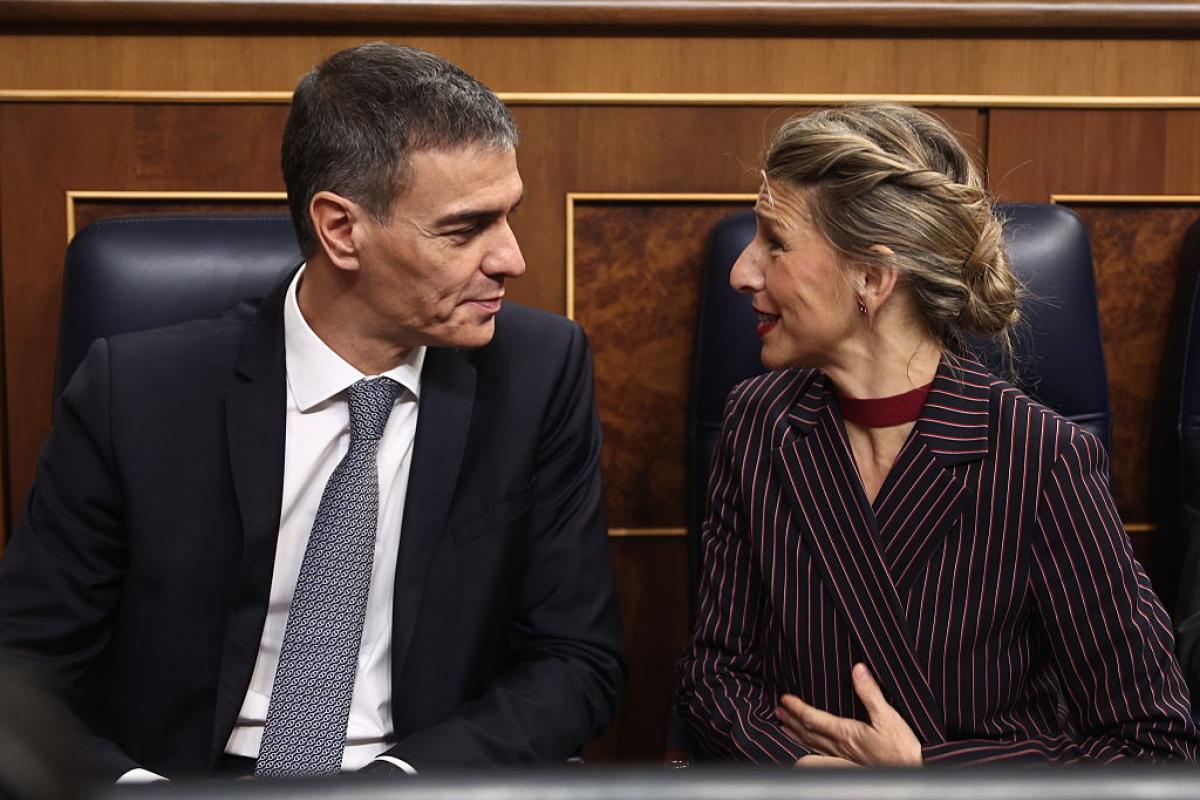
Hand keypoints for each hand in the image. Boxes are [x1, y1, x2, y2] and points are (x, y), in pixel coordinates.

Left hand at [777, 663, 922, 765]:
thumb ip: (870, 693)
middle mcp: (840, 747)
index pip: (814, 719)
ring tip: (783, 727)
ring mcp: (844, 758)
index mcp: (846, 733)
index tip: (784, 700)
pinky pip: (822, 755)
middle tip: (777, 711)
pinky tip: (807, 747)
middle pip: (808, 732)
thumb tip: (857, 670)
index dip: (797, 709)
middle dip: (791, 721)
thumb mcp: (888, 716)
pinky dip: (809, 748)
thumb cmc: (902, 747)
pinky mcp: (849, 765)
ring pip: (813, 745)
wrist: (913, 771)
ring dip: (796, 734)